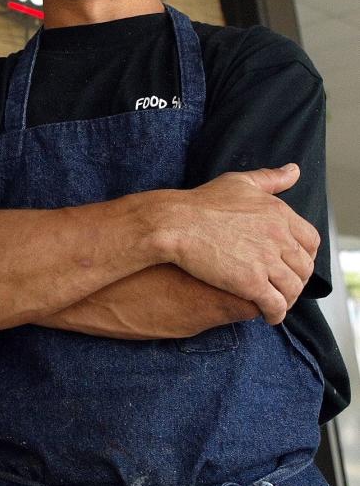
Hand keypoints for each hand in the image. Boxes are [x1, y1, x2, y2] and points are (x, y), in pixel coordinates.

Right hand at [165, 164, 318, 324]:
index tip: (293, 262)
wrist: (174, 223)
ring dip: (287, 299)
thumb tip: (294, 171)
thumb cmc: (201, 202)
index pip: (310, 241)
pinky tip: (268, 315)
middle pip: (303, 267)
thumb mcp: (239, 182)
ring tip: (276, 303)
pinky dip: (275, 313)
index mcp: (279, 213)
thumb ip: (270, 178)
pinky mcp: (251, 283)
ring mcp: (266, 261)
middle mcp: (279, 237)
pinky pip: (274, 304)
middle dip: (297, 279)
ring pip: (292, 288)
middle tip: (285, 286)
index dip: (305, 255)